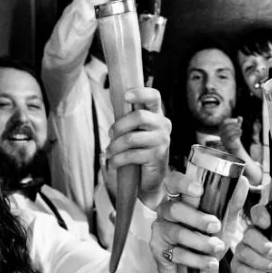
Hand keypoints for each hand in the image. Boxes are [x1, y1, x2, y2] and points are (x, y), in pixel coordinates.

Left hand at [105, 87, 172, 207]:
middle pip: (139, 116)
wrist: (147, 179)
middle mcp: (163, 125)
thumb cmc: (138, 151)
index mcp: (156, 114)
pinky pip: (132, 155)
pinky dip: (117, 160)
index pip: (153, 97)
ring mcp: (162, 141)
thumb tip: (113, 97)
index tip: (125, 96)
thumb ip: (127, 117)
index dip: (140, 93)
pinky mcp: (158, 156)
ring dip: (115, 146)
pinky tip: (113, 164)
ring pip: (131, 138)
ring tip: (109, 153)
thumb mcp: (132, 131)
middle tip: (110, 135)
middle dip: (119, 126)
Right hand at [150, 170, 227, 272]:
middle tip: (216, 226)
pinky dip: (197, 259)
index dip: (182, 183)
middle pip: (174, 208)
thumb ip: (232, 203)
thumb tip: (243, 181)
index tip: (199, 190)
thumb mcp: (224, 221)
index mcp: (180, 199)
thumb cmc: (208, 240)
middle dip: (197, 218)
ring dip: (200, 241)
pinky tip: (210, 263)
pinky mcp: (159, 250)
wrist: (199, 272)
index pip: (173, 182)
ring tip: (217, 247)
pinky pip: (177, 253)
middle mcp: (166, 212)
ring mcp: (161, 231)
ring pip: (177, 232)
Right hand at [219, 117, 249, 160]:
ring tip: (241, 130)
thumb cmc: (235, 134)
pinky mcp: (227, 143)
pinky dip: (237, 134)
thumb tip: (240, 117)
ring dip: (236, 130)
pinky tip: (241, 133)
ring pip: (229, 133)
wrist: (234, 145)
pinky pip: (231, 138)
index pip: (224, 122)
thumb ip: (239, 122)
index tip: (237, 121)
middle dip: (234, 125)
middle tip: (240, 125)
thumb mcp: (237, 127)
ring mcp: (223, 138)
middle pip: (226, 127)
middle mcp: (221, 133)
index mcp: (221, 128)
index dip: (231, 120)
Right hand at [230, 204, 271, 272]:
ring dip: (259, 261)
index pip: (258, 212)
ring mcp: (242, 251)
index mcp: (266, 227)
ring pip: (243, 252)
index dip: (260, 215)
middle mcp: (251, 237)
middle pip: (249, 234)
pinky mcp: (237, 267)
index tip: (267, 224)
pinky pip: (239, 268)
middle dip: (262, 245)